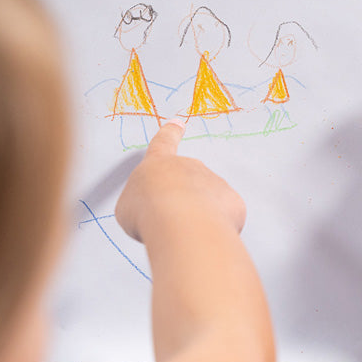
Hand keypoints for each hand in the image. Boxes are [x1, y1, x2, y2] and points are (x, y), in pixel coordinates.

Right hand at [115, 121, 245, 243]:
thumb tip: (156, 214)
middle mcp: (190, 167)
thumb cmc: (149, 212)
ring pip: (207, 204)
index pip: (163, 143)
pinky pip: (225, 218)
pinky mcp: (232, 202)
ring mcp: (214, 182)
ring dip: (197, 220)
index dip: (169, 134)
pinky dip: (217, 230)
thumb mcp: (128, 208)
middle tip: (169, 224)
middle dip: (181, 204)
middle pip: (187, 182)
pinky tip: (204, 237)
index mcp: (158, 164)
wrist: (180, 222)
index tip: (176, 124)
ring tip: (184, 233)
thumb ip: (143, 205)